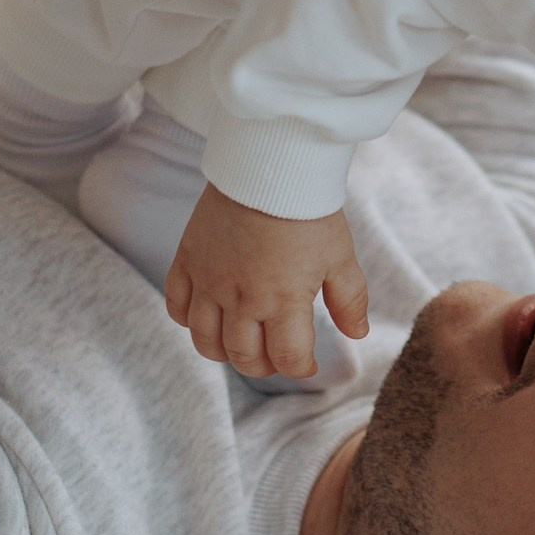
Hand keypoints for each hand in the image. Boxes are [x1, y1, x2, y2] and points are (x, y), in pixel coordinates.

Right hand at [166, 185, 369, 379]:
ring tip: (242, 342)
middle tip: (276, 354)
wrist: (268, 165)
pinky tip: (207, 314)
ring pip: (205, 341)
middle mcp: (242, 299)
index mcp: (283, 301)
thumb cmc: (308, 211)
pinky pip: (176, 306)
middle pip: (245, 358)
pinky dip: (188, 319)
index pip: (288, 359)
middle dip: (264, 366)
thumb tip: (357, 334)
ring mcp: (210, 281)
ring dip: (224, 352)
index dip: (302, 369)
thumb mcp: (340, 257)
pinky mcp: (188, 261)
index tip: (308, 363)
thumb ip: (349, 300)